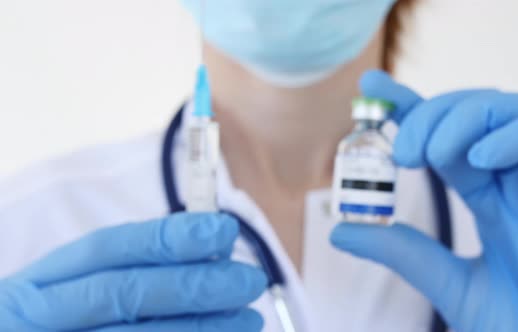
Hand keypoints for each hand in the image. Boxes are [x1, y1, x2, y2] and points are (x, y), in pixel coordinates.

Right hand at [0, 213, 266, 331]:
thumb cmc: (56, 326)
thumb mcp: (70, 291)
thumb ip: (131, 269)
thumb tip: (211, 249)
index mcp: (40, 285)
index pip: (108, 249)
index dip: (168, 237)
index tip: (222, 229)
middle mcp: (41, 319)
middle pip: (125, 294)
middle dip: (194, 285)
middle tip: (249, 279)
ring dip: (201, 329)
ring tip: (248, 319)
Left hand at [332, 70, 517, 330]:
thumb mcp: (455, 288)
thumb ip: (404, 254)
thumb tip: (340, 229)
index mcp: (494, 196)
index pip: (447, 134)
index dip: (410, 105)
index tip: (371, 90)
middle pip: (478, 112)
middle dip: (431, 116)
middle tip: (400, 152)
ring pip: (517, 109)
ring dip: (466, 117)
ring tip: (429, 154)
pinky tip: (480, 157)